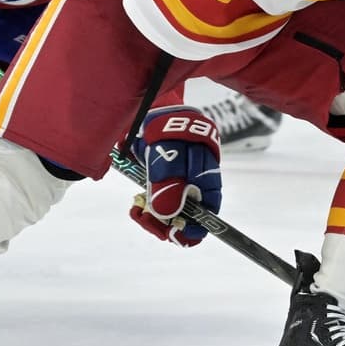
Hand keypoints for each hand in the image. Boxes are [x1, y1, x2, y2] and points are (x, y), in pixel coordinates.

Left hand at [129, 105, 220, 245]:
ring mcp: (182, 186)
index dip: (190, 230)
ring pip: (172, 215)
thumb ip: (168, 184)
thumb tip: (169, 215)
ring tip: (136, 207)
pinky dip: (149, 207)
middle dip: (163, 224)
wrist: (154, 112)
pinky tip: (138, 202)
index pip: (208, 216)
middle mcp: (197, 187)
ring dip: (153, 216)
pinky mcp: (168, 184)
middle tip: (141, 214)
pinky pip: (161, 205)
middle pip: (187, 220)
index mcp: (206, 181)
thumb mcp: (165, 157)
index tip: (170, 232)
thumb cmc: (166, 132)